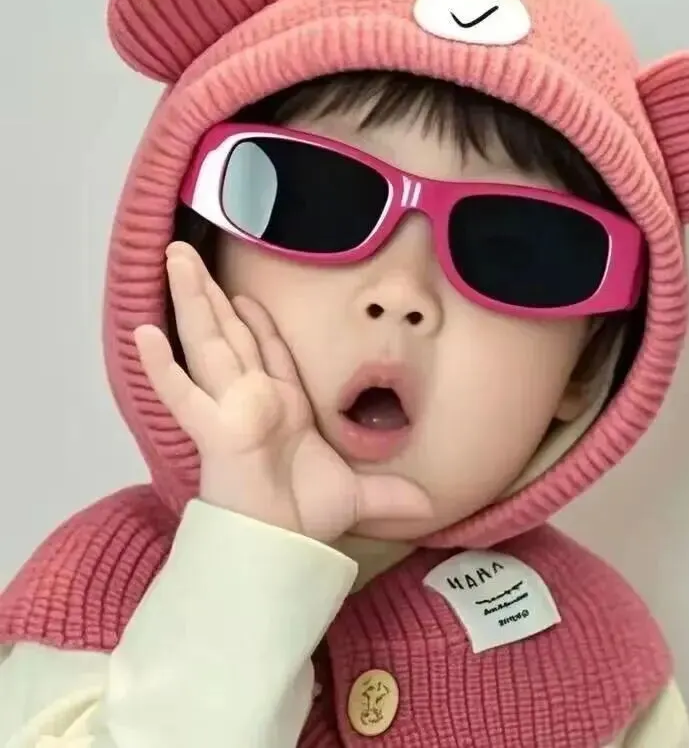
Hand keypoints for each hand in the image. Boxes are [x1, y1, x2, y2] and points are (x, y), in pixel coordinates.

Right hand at [133, 241, 432, 542]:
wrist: (284, 552)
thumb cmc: (306, 522)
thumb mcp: (358, 498)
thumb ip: (389, 492)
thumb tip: (428, 502)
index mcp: (281, 405)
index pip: (267, 348)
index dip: (256, 318)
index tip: (242, 290)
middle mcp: (252, 398)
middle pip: (229, 332)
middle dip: (211, 291)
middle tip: (190, 251)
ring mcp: (230, 410)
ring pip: (208, 343)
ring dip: (191, 300)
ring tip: (174, 257)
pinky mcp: (214, 431)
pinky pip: (183, 393)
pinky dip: (162, 366)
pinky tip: (145, 334)